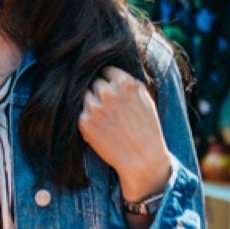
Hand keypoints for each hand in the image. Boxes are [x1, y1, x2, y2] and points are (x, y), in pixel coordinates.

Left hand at [78, 67, 170, 199]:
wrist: (142, 158)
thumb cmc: (147, 128)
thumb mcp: (145, 99)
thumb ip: (129, 83)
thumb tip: (111, 72)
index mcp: (124, 83)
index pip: (106, 70)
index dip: (110, 80)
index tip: (112, 90)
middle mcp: (107, 92)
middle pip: (95, 83)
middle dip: (101, 92)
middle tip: (111, 108)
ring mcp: (94, 107)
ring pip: (86, 96)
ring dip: (92, 104)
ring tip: (106, 119)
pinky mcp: (84, 122)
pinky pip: (82, 113)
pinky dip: (88, 119)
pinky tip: (101, 129)